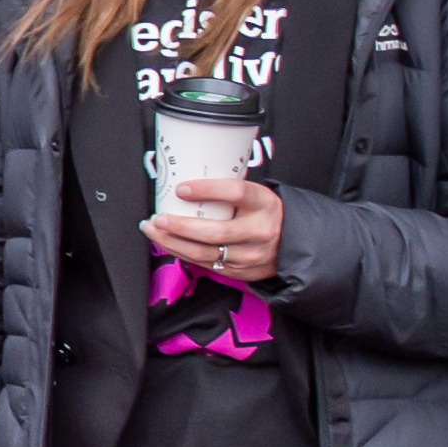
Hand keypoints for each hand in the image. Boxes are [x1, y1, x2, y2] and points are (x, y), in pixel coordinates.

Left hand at [145, 177, 282, 283]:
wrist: (295, 243)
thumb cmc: (265, 213)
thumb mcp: (257, 195)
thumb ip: (229, 191)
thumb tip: (188, 175)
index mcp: (264, 204)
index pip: (236, 193)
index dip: (206, 190)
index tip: (181, 188)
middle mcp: (260, 231)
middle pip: (214, 231)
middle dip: (179, 226)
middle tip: (157, 217)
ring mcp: (250, 255)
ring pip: (204, 253)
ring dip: (172, 242)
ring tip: (153, 229)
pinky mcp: (240, 271)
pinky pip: (205, 264)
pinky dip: (181, 253)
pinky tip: (168, 242)